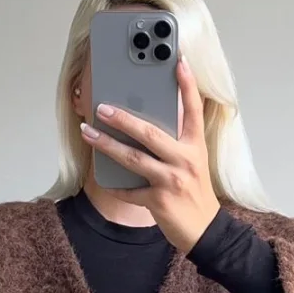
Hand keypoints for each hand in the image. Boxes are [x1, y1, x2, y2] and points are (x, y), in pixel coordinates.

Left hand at [81, 57, 220, 253]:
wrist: (205, 231)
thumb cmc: (194, 192)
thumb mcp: (193, 161)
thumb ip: (176, 141)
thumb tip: (146, 120)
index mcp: (195, 146)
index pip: (193, 110)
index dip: (187, 84)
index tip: (178, 61)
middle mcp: (186, 160)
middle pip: (151, 133)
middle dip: (123, 118)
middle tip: (102, 107)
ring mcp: (173, 181)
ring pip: (134, 158)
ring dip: (107, 144)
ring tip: (88, 132)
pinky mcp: (160, 202)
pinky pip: (130, 190)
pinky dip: (114, 184)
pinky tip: (102, 176)